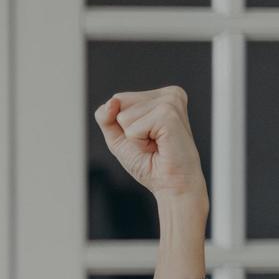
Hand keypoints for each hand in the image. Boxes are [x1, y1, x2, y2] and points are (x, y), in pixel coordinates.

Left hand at [93, 86, 207, 205]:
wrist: (172, 184)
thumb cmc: (149, 163)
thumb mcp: (118, 138)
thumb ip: (106, 117)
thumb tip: (112, 101)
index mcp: (160, 96)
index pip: (117, 99)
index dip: (121, 126)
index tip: (144, 137)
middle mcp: (168, 94)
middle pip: (118, 103)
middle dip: (126, 130)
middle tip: (149, 143)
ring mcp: (170, 101)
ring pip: (123, 116)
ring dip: (133, 138)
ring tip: (155, 144)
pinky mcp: (168, 114)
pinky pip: (132, 128)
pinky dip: (138, 142)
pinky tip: (158, 145)